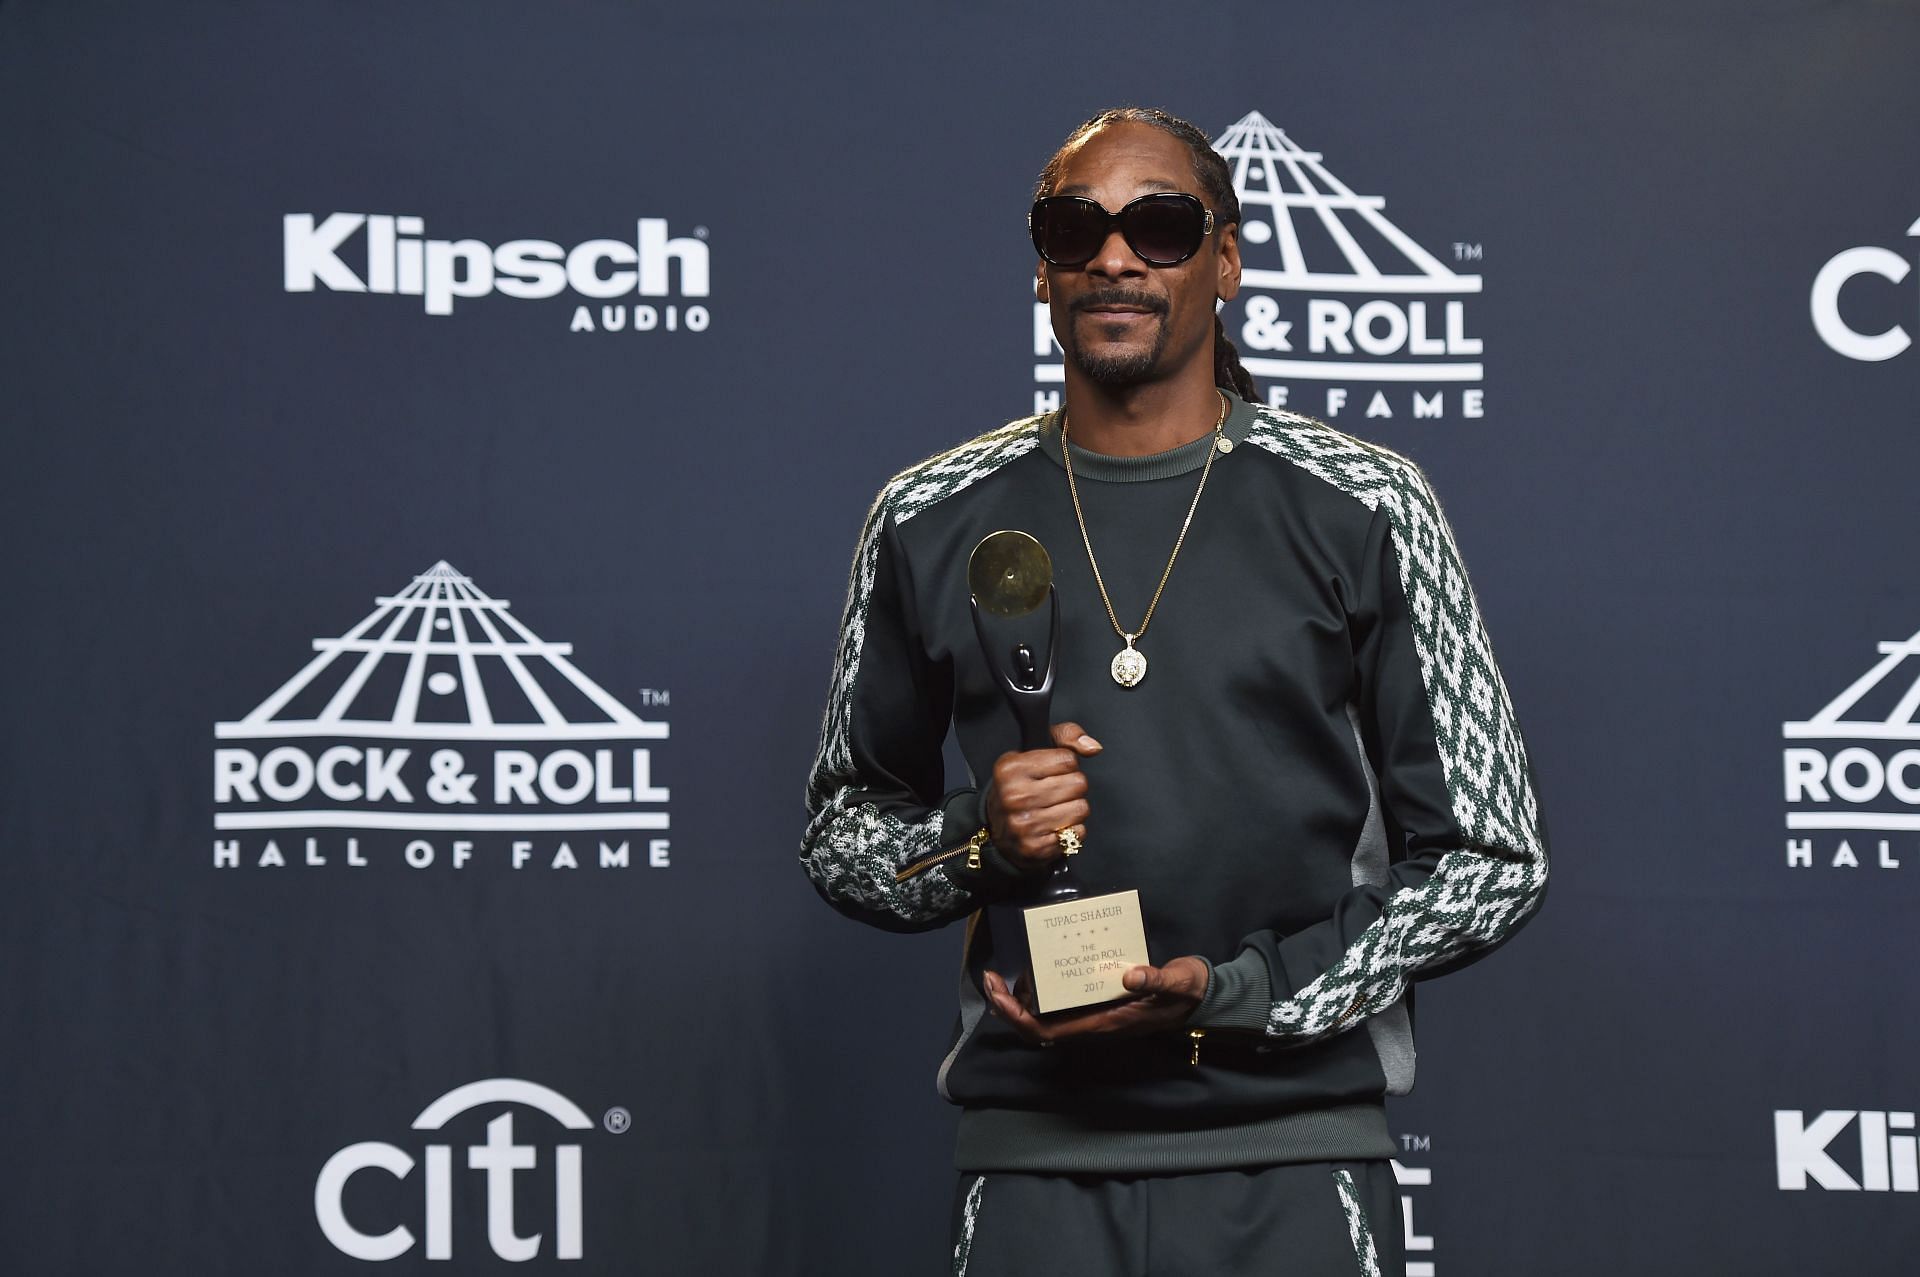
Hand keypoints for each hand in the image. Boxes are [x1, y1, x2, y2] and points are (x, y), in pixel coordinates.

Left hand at [981, 957, 1210, 1044]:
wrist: (1201, 996)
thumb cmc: (1187, 991)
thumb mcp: (1176, 981)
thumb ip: (1156, 979)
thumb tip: (1130, 975)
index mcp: (1104, 1024)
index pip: (1046, 1032)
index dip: (1016, 1018)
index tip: (998, 993)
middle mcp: (1092, 1024)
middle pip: (1037, 1025)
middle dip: (1008, 1005)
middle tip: (992, 976)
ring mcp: (1093, 1014)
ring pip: (1045, 1014)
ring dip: (1023, 996)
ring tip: (1015, 967)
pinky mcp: (1097, 1002)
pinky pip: (1060, 1001)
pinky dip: (1043, 986)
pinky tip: (1042, 963)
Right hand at [984, 721, 1100, 868]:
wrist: (996, 829)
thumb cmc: (1021, 785)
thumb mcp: (1033, 751)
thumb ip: (1065, 736)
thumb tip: (1094, 747)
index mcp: (1011, 768)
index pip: (1068, 759)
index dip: (1066, 765)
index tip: (1052, 772)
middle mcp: (1014, 796)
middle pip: (1078, 783)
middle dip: (1072, 787)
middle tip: (1055, 792)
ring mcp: (1024, 824)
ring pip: (1081, 808)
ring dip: (1074, 808)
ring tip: (1056, 808)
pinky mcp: (1036, 847)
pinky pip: (1078, 832)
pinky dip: (1072, 830)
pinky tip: (1055, 826)